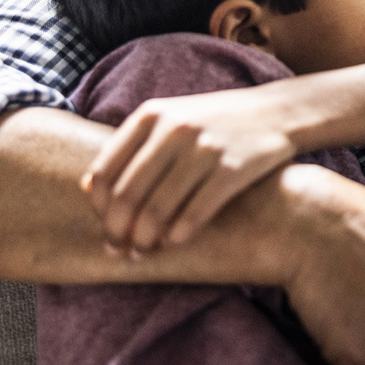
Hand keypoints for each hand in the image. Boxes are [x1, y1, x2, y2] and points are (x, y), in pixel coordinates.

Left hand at [79, 86, 305, 253]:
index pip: (105, 171)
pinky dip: (179, 235)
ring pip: (158, 209)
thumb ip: (129, 148)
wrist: (278, 112)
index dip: (99, 207)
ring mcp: (204, 148)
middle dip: (118, 230)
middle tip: (117, 250)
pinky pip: (195, 213)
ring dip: (145, 239)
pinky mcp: (234, 168)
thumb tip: (86, 186)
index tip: (104, 226)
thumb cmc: (214, 122)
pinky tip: (173, 243)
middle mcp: (173, 129)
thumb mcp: (169, 120)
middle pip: (127, 194)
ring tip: (142, 253)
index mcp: (151, 116)